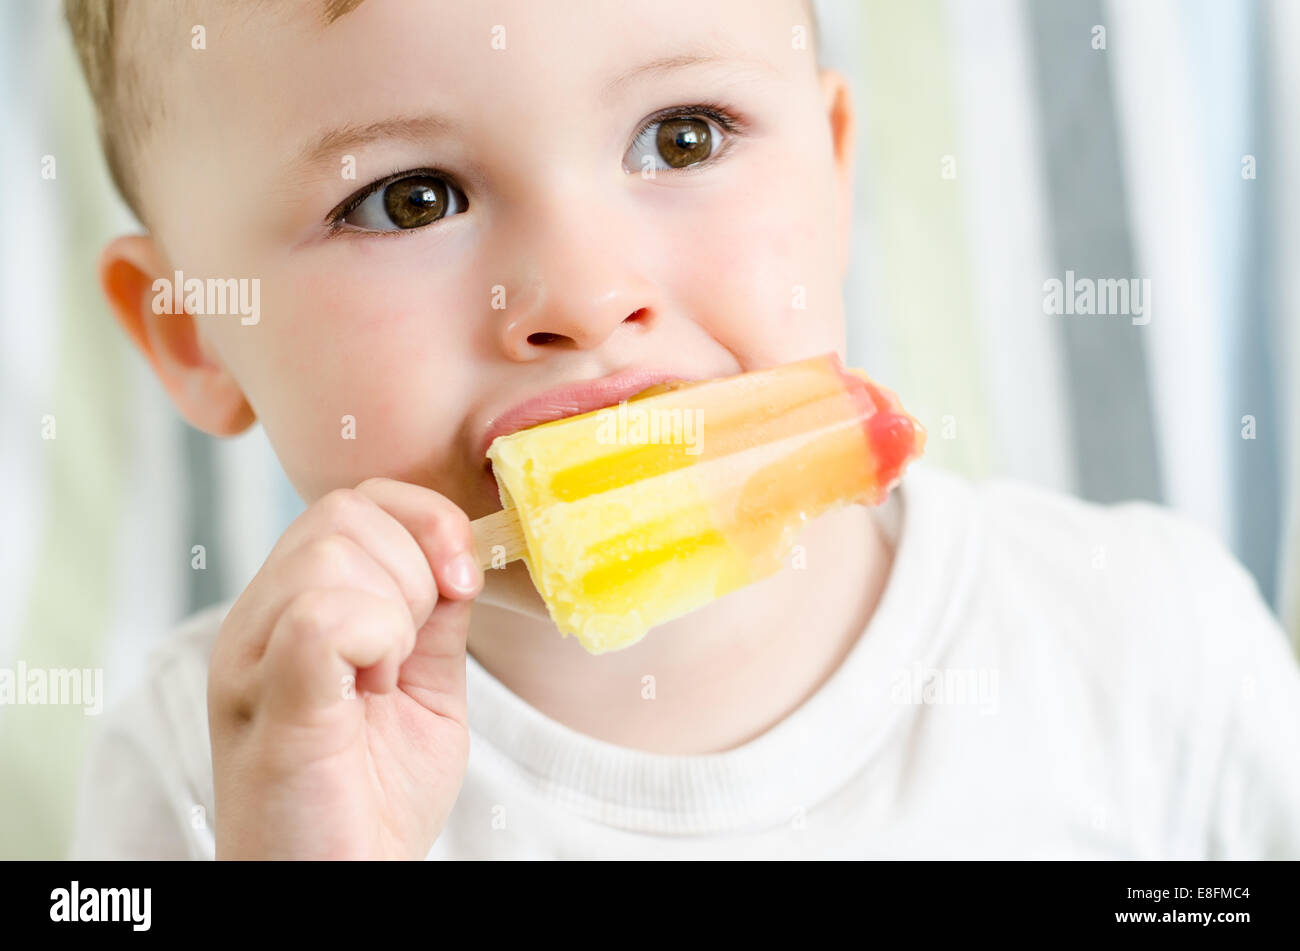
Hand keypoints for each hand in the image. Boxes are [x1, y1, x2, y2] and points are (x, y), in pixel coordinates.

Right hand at [207, 478, 481, 858]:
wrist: (339, 888)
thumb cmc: (373, 802)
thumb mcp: (423, 691)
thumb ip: (433, 621)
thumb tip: (460, 556)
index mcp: (293, 612)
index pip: (355, 501)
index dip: (424, 521)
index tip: (460, 584)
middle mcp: (259, 622)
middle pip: (345, 512)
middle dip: (412, 569)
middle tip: (405, 655)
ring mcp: (254, 656)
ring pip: (333, 551)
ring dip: (393, 612)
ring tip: (378, 683)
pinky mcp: (269, 697)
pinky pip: (322, 611)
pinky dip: (374, 638)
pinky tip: (369, 691)